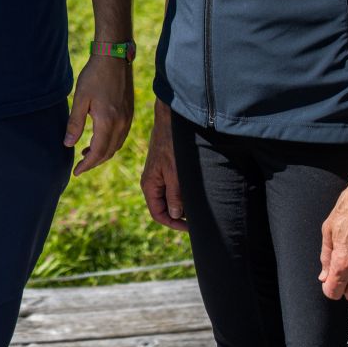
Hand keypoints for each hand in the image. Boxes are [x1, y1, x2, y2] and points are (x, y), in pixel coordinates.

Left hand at [65, 53, 133, 174]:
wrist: (113, 57)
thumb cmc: (94, 76)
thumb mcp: (80, 99)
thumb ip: (75, 123)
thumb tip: (68, 144)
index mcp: (108, 122)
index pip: (98, 152)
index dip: (87, 164)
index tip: (76, 171)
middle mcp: (121, 123)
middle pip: (109, 152)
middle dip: (94, 162)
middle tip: (80, 166)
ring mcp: (128, 118)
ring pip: (116, 145)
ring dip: (103, 153)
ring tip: (87, 154)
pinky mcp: (129, 112)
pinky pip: (121, 136)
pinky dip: (110, 143)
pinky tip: (100, 139)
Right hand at [139, 101, 187, 230]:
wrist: (170, 119)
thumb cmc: (171, 143)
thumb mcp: (175, 172)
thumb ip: (175, 195)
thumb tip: (176, 215)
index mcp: (149, 185)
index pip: (158, 214)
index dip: (174, 224)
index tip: (191, 227)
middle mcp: (153, 182)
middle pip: (164, 208)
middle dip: (180, 215)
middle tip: (198, 217)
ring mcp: (160, 175)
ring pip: (170, 198)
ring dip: (183, 204)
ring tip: (198, 204)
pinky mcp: (167, 169)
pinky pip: (174, 187)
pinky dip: (184, 193)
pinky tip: (195, 191)